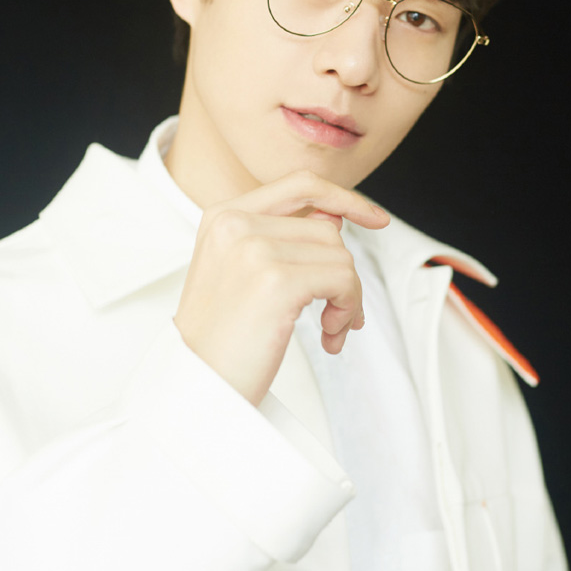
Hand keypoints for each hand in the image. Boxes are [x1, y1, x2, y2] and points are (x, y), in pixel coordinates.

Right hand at [174, 170, 389, 405]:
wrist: (195, 386)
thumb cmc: (220, 339)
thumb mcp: (238, 272)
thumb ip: (280, 238)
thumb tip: (335, 218)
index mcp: (223, 216)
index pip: (300, 184)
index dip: (343, 197)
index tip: (375, 217)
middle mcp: (235, 223)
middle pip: (327, 230)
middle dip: (343, 273)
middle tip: (336, 315)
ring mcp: (253, 249)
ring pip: (340, 256)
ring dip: (348, 298)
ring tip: (329, 329)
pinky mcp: (275, 281)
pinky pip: (343, 280)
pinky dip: (348, 309)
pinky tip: (330, 336)